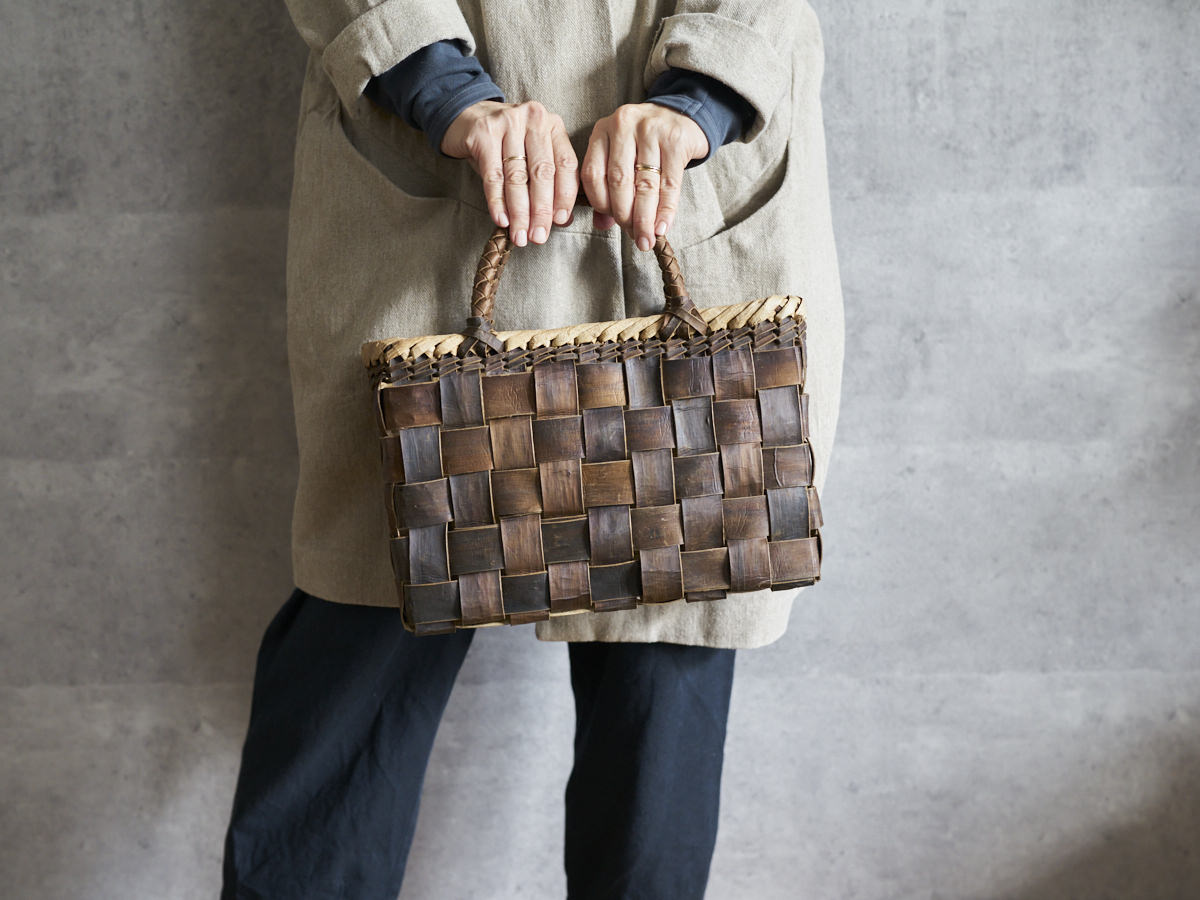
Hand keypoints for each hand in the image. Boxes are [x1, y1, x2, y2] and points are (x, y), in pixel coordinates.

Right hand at [441, 99, 578, 245]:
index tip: (560, 221)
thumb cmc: (506, 144)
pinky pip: (493, 175)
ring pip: (517, 177)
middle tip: (538, 236)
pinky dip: (497, 201)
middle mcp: (534, 119)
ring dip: (519, 212)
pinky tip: (501, 220)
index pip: (566, 165)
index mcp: (553, 126)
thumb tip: (563, 220)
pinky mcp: (483, 133)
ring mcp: (508, 123)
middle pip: (542, 172)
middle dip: (541, 210)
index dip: (564, 196)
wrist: (468, 117)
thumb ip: (550, 182)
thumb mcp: (531, 156)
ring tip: (519, 235)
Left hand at [582, 103, 708, 250]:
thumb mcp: (621, 157)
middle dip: (625, 216)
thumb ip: (607, 188)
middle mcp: (623, 125)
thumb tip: (601, 225)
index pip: (593, 174)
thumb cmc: (645, 144)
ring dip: (645, 218)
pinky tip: (663, 227)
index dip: (601, 205)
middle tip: (634, 237)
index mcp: (602, 131)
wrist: (681, 115)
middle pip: (619, 181)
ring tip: (647, 239)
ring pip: (644, 184)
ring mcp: (650, 130)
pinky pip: (669, 184)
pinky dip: (666, 210)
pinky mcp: (675, 140)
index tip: (613, 224)